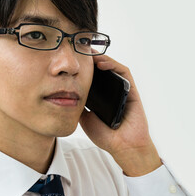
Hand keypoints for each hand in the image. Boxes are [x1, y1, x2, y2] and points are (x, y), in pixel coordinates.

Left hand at [79, 55, 161, 175]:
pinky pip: (123, 72)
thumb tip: (64, 95)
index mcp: (101, 95)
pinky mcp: (131, 89)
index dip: (82, 66)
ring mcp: (121, 88)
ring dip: (100, 57)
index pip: (91, 76)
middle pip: (100, 68)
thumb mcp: (84, 118)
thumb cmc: (105, 135)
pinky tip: (100, 63)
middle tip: (77, 49)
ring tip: (87, 52)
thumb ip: (77, 105)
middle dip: (90, 58)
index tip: (70, 59)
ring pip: (111, 66)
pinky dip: (112, 64)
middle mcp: (111, 89)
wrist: (121, 146)